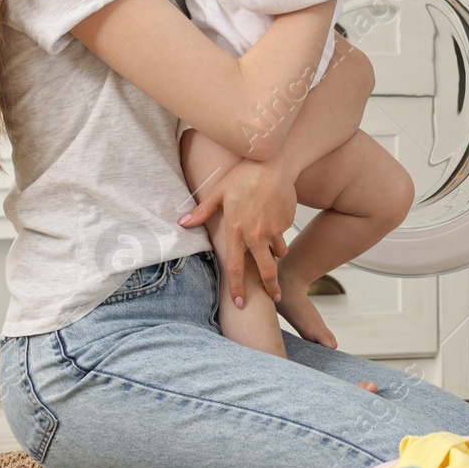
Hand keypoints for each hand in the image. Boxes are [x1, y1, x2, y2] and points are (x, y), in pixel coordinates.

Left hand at [179, 157, 293, 306]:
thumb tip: (182, 223)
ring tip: (275, 253)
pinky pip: (284, 236)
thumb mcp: (218, 192)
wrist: (272, 164)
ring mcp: (274, 230)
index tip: (240, 303)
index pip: (235, 268)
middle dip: (271, 288)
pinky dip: (280, 236)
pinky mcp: (286, 222)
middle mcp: (256, 235)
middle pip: (266, 271)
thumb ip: (202, 212)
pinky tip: (276, 221)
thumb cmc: (243, 176)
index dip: (237, 288)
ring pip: (279, 254)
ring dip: (277, 257)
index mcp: (236, 231)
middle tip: (275, 299)